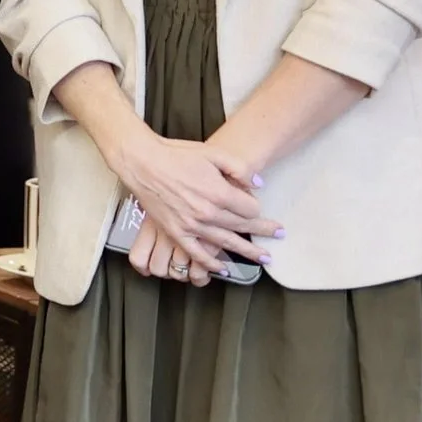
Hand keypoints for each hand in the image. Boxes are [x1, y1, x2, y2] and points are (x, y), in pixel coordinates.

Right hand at [99, 126, 275, 275]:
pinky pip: (198, 254)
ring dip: (248, 252)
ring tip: (264, 258)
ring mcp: (192, 226)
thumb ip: (239, 168)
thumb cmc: (176, 155)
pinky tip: (224, 269)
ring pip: (226, 243)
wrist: (142, 162)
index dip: (257, 205)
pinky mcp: (176, 232)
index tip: (256, 203)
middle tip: (278, 234)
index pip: (250, 208)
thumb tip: (259, 185)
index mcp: (218, 193)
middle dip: (263, 230)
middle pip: (244, 226)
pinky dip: (212, 263)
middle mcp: (208, 213)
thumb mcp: (213, 153)